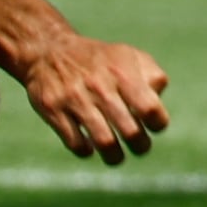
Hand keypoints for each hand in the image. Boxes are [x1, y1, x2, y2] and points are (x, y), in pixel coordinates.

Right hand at [17, 28, 172, 161]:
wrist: (47, 50)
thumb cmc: (98, 60)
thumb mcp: (128, 55)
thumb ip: (152, 75)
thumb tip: (158, 99)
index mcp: (122, 73)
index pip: (150, 108)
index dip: (157, 123)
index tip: (152, 124)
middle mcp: (99, 86)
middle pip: (130, 132)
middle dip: (140, 146)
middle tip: (138, 145)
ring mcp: (74, 99)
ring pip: (104, 142)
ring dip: (115, 156)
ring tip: (116, 156)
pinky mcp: (52, 109)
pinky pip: (75, 142)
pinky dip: (85, 150)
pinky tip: (88, 145)